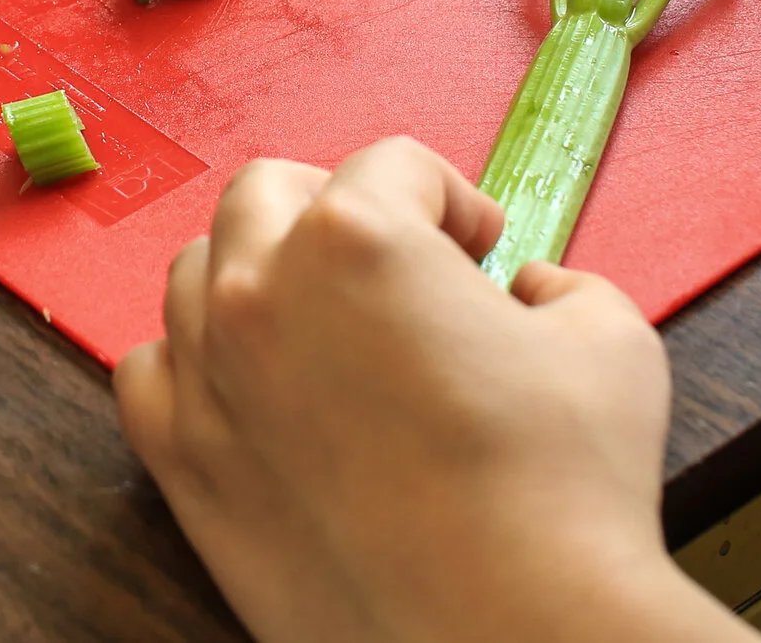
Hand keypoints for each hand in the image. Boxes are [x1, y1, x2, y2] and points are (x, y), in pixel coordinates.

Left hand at [113, 139, 750, 642]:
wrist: (507, 635)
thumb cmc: (561, 496)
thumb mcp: (611, 343)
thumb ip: (563, 287)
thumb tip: (534, 294)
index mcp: (358, 237)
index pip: (393, 165)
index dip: (451, 198)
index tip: (476, 244)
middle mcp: (262, 289)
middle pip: (269, 192)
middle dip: (336, 208)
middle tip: (393, 263)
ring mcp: (208, 376)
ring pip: (199, 271)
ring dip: (258, 276)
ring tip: (324, 325)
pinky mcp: (182, 463)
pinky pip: (150, 371)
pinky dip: (194, 363)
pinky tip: (255, 388)